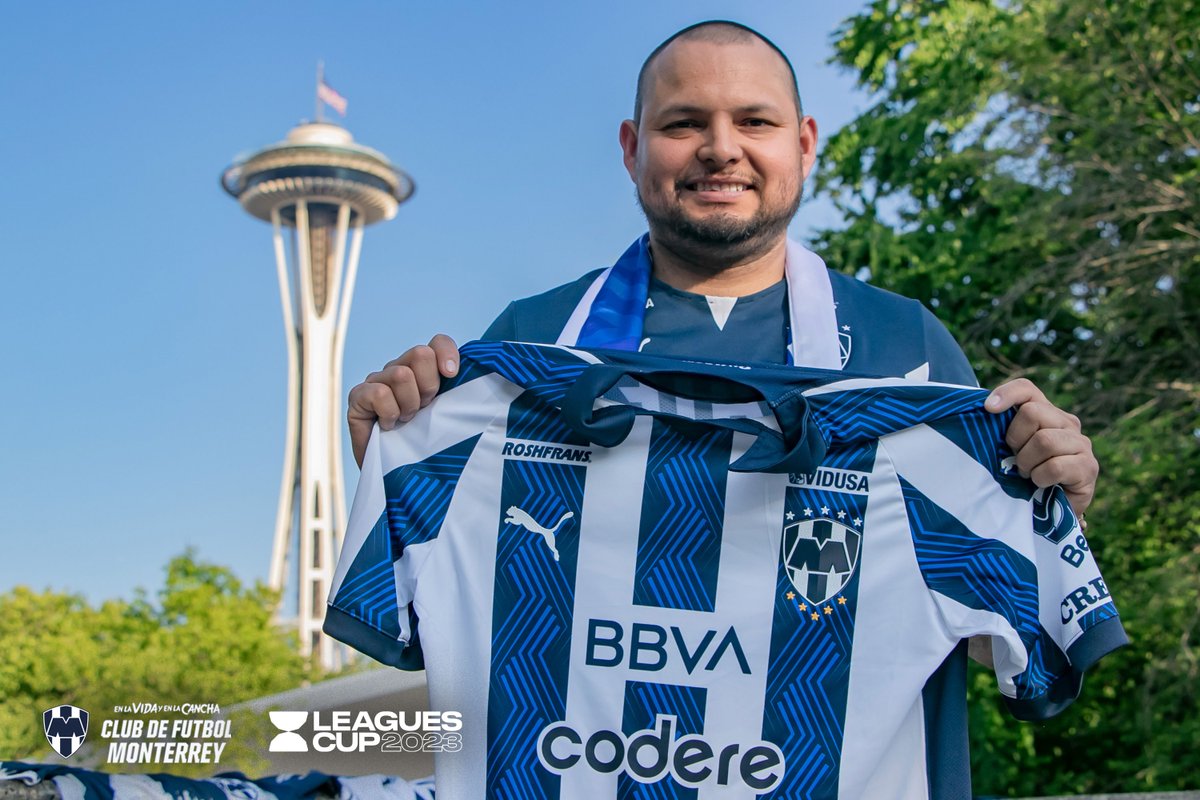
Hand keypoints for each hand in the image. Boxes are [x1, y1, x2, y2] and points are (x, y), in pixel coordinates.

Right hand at [347, 334, 459, 467]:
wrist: (399, 477)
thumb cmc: (429, 446)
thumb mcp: (451, 418)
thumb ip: (463, 395)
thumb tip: (486, 379)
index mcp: (424, 371)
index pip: (437, 343)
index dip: (447, 354)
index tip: (452, 375)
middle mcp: (399, 369)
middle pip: (420, 353)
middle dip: (429, 386)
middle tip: (425, 409)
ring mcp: (377, 381)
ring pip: (401, 374)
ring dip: (410, 405)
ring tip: (408, 422)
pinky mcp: (357, 397)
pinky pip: (379, 393)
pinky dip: (389, 413)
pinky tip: (389, 427)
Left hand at [984, 378, 1097, 514]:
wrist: (1049, 513)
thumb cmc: (1023, 478)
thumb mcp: (1008, 451)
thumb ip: (1000, 431)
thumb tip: (985, 410)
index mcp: (1045, 413)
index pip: (1026, 389)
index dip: (1007, 394)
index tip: (988, 409)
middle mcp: (1066, 423)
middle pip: (1032, 412)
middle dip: (1015, 440)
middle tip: (1016, 460)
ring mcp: (1081, 444)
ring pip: (1044, 440)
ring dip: (1028, 463)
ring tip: (1028, 474)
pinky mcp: (1088, 467)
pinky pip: (1055, 466)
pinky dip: (1040, 478)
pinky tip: (1041, 485)